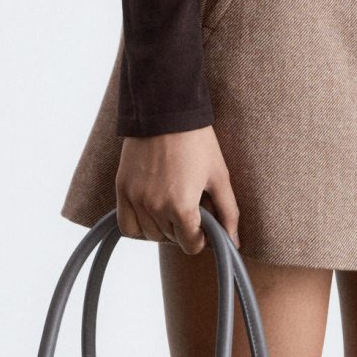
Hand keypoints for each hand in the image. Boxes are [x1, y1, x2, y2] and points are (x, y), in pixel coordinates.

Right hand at [115, 125, 240, 253]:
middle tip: (191, 208)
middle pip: (171, 239)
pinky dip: (139, 226)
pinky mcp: (122, 189)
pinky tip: (152, 214)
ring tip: (173, 208)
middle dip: (184, 230)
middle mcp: (155, 208)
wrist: (166, 111)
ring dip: (163, 229)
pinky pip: (126, 225)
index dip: (202, 238)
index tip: (205, 226)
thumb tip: (234, 242)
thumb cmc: (197, 141)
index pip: (191, 245)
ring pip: (150, 235)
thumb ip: (228, 213)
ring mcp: (136, 199)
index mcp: (182, 207)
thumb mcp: (219, 176)